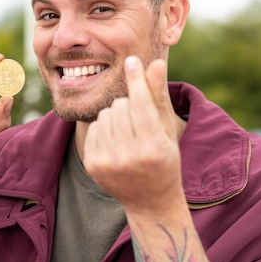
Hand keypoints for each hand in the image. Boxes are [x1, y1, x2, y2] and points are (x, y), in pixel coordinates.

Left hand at [83, 55, 185, 214]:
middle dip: (129, 106)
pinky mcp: (93, 165)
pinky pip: (94, 128)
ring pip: (106, 114)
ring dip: (116, 116)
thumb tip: (155, 63)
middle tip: (139, 122)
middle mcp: (130, 156)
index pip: (140, 103)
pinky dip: (105, 128)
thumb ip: (158, 96)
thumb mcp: (167, 130)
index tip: (132, 60)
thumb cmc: (164, 158)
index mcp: (153, 147)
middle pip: (120, 105)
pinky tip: (116, 142)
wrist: (150, 200)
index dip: (136, 79)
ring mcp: (109, 162)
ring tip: (128, 133)